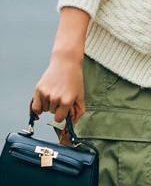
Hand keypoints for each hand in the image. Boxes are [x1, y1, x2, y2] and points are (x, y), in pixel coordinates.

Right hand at [31, 7, 89, 123]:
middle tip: (60, 96)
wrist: (65, 63)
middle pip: (52, 112)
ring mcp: (45, 94)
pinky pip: (35, 106)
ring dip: (48, 105)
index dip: (61, 115)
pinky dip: (39, 106)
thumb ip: (79, 111)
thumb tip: (73, 122)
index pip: (59, 118)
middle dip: (56, 107)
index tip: (62, 111)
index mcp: (67, 101)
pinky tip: (43, 101)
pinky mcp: (38, 89)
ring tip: (54, 93)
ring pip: (44, 109)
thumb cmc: (74, 79)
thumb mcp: (80, 95)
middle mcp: (55, 98)